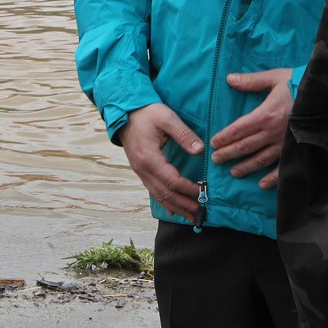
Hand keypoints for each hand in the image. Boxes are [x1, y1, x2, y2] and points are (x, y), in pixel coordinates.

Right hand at [119, 103, 204, 219]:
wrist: (124, 111)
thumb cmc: (146, 113)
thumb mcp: (166, 118)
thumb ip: (183, 134)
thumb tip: (200, 150)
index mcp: (149, 158)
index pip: (172, 181)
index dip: (188, 189)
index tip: (202, 193)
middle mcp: (142, 169)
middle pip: (165, 194)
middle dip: (184, 205)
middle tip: (200, 213)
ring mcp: (140, 171)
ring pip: (158, 195)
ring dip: (176, 207)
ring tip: (191, 216)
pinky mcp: (140, 170)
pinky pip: (152, 190)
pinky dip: (164, 202)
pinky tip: (173, 209)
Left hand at [210, 67, 292, 188]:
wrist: (327, 96)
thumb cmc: (299, 84)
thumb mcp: (274, 78)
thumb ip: (251, 81)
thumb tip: (229, 79)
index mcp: (265, 114)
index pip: (239, 129)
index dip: (225, 137)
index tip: (213, 144)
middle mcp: (273, 132)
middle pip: (246, 146)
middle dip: (229, 153)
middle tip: (216, 160)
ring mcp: (285, 144)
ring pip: (261, 159)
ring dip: (246, 166)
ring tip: (234, 172)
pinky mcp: (297, 150)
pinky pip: (282, 167)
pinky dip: (272, 178)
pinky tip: (262, 184)